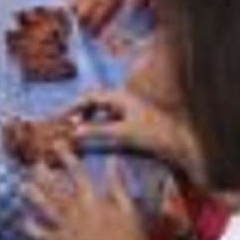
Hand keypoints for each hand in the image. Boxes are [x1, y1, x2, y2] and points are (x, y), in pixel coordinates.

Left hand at [23, 149, 152, 239]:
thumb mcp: (130, 209)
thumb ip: (118, 184)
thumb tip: (113, 161)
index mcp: (94, 201)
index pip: (77, 174)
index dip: (67, 157)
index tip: (58, 145)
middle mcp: (77, 213)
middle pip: (56, 189)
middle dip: (44, 174)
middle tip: (34, 163)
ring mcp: (68, 230)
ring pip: (46, 209)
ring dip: (34, 197)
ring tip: (23, 186)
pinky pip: (43, 237)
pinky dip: (33, 229)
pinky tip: (24, 221)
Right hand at [70, 88, 200, 174]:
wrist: (178, 143)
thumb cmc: (154, 134)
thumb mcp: (122, 133)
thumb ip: (97, 131)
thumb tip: (74, 131)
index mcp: (120, 96)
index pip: (89, 97)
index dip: (73, 107)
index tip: (60, 118)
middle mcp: (123, 99)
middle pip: (93, 103)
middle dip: (78, 114)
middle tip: (65, 127)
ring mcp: (128, 110)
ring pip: (101, 113)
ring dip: (88, 121)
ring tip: (76, 133)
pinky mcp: (132, 121)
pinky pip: (109, 121)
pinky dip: (98, 128)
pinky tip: (93, 138)